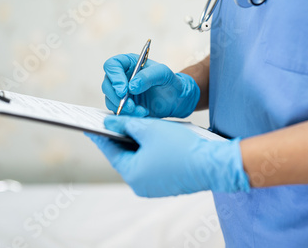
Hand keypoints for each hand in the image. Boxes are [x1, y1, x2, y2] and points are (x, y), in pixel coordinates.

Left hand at [87, 116, 249, 196]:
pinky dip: (152, 151)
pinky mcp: (168, 184)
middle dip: (123, 137)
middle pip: (125, 156)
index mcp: (132, 174)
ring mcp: (155, 187)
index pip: (110, 151)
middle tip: (117, 121)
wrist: (214, 164)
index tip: (92, 124)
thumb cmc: (182, 147)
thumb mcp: (149, 129)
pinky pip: (154, 165)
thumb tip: (110, 122)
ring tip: (138, 125)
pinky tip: (157, 138)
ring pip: (141, 160)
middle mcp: (141, 185)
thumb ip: (126, 124)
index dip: (102, 134)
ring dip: (139, 144)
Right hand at [102, 54, 199, 117]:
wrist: (176, 100)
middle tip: (130, 105)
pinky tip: (143, 113)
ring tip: (141, 110)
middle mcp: (122, 77)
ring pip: (110, 100)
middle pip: (107, 85)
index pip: (112, 65)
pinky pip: (118, 112)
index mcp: (128, 63)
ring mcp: (121, 92)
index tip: (123, 90)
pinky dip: (129, 115)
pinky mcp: (124, 106)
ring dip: (124, 108)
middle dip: (116, 97)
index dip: (114, 77)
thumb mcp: (164, 73)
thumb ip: (148, 76)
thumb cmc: (170, 82)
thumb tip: (131, 87)